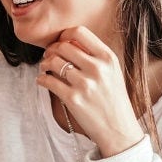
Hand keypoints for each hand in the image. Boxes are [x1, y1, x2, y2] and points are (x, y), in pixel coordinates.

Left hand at [36, 26, 144, 157]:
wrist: (119, 130)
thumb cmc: (113, 99)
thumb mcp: (112, 71)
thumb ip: (94, 55)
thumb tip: (67, 41)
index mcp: (108, 58)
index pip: (79, 32)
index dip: (64, 35)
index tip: (60, 42)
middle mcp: (97, 68)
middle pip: (63, 46)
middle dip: (51, 50)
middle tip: (48, 56)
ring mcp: (85, 84)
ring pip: (53, 63)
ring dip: (44, 64)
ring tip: (45, 68)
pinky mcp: (73, 99)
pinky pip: (48, 82)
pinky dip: (41, 79)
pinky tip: (43, 81)